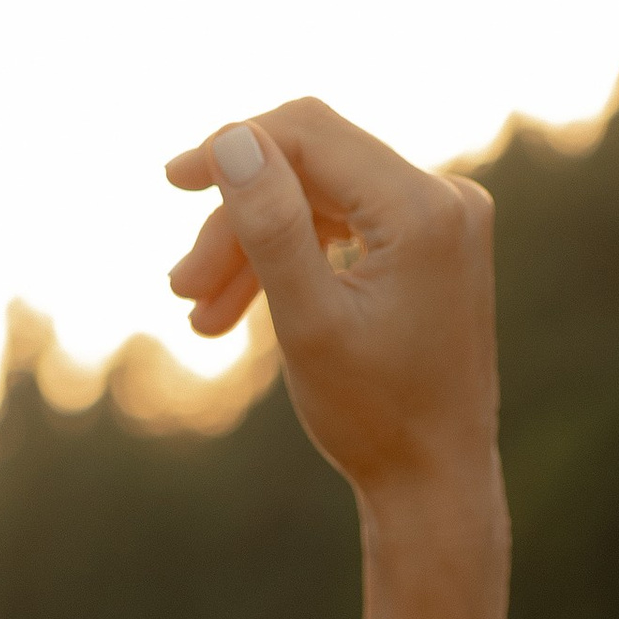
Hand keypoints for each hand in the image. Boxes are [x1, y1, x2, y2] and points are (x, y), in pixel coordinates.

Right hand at [164, 101, 497, 505]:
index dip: (233, 147)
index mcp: (423, 209)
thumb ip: (271, 227)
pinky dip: (297, 258)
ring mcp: (445, 219)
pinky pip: (348, 227)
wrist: (437, 485)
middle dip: (240, 221)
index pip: (310, 134)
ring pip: (323, 200)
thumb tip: (232, 138)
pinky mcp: (434, 244)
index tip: (171, 182)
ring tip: (202, 315)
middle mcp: (446, 198)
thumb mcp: (309, 325)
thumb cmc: (375, 420)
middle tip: (182, 289)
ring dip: (258, 247)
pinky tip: (244, 306)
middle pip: (313, 169)